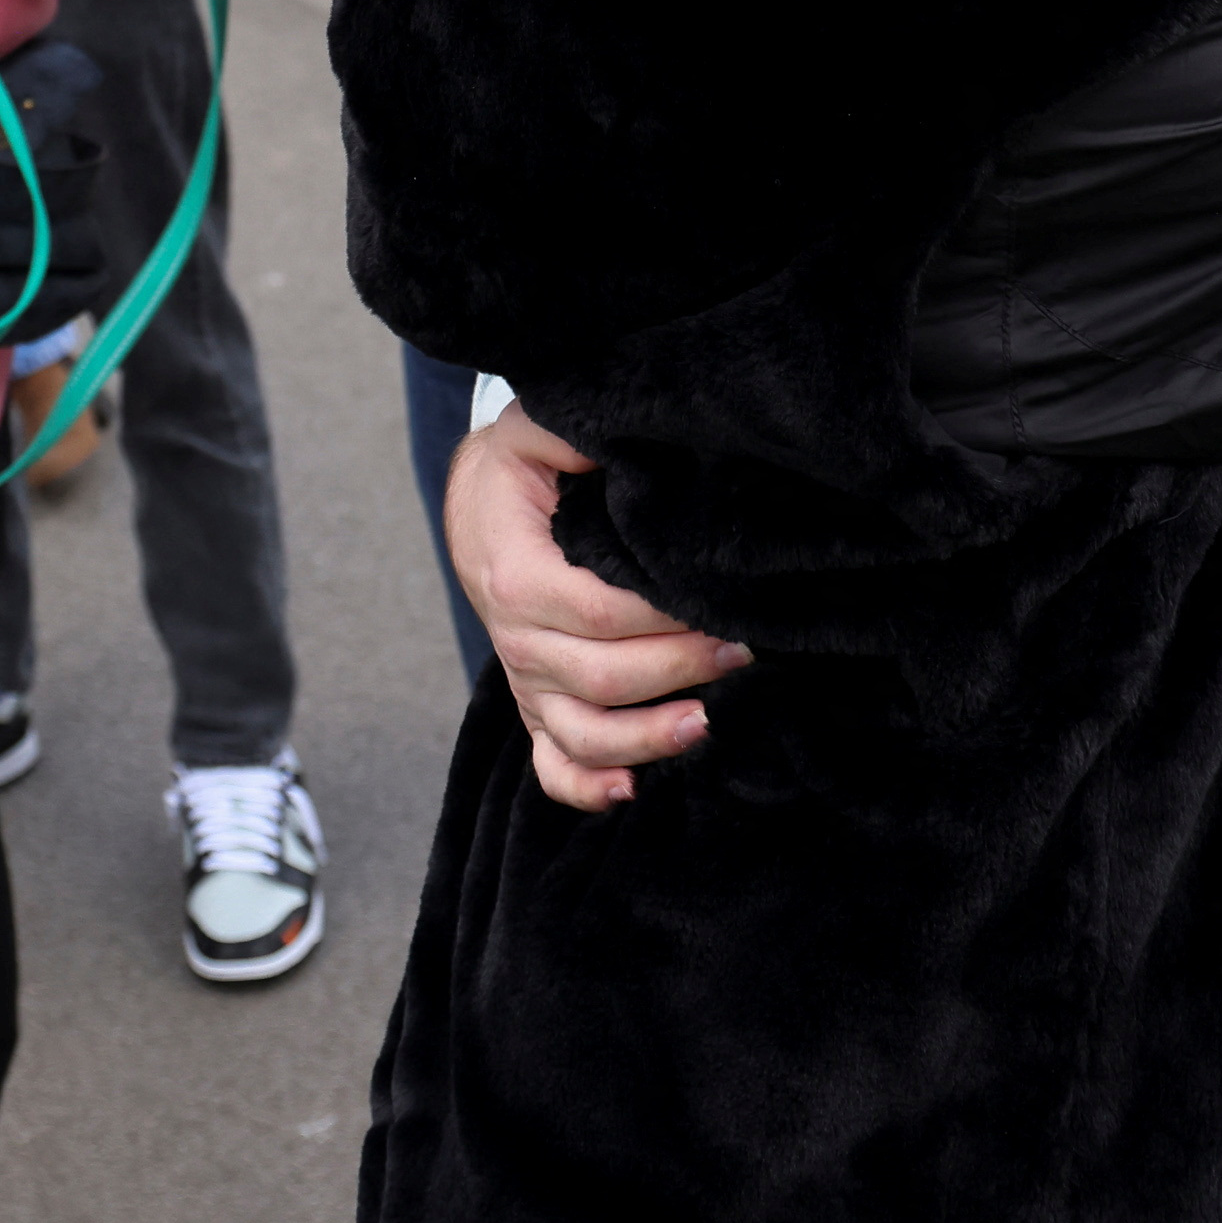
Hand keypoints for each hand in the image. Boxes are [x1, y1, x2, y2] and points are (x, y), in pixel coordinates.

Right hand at [446, 405, 742, 810]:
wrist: (476, 509)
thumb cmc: (521, 470)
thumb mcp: (537, 432)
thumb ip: (574, 433)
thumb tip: (625, 438)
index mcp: (517, 576)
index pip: (598, 613)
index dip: (664, 620)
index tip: (725, 607)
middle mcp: (517, 639)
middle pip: (602, 678)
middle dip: (680, 670)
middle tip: (745, 651)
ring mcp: (526, 681)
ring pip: (583, 734)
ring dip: (646, 739)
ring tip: (708, 724)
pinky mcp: (536, 706)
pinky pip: (553, 764)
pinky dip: (589, 788)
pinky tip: (633, 790)